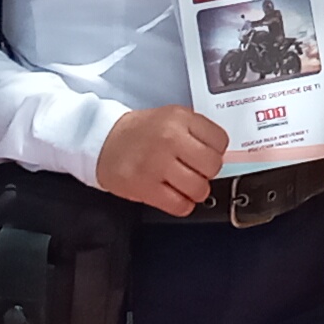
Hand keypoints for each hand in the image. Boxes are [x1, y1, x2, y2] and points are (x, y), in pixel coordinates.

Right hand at [95, 106, 228, 216]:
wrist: (103, 141)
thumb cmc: (140, 132)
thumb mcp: (170, 117)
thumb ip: (196, 132)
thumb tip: (220, 154)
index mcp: (179, 118)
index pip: (220, 141)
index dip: (216, 151)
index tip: (205, 154)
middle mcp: (170, 138)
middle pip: (213, 166)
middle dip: (207, 173)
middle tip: (194, 171)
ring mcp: (157, 164)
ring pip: (199, 189)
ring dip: (195, 191)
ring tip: (182, 184)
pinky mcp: (146, 187)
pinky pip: (180, 206)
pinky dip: (182, 205)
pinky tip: (173, 196)